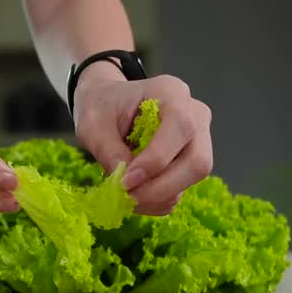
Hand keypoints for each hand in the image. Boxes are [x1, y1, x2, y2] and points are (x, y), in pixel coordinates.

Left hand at [73, 63, 212, 214]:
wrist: (107, 104)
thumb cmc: (101, 107)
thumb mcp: (93, 124)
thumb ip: (108, 150)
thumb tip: (126, 183)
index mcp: (171, 91)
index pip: (181, 127)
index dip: (156, 159)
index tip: (126, 180)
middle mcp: (194, 114)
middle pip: (198, 160)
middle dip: (162, 187)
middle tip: (128, 196)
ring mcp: (198, 139)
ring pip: (192, 179)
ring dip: (158, 196)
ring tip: (126, 194)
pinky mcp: (190, 161)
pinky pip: (183, 189)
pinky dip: (158, 200)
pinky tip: (135, 194)